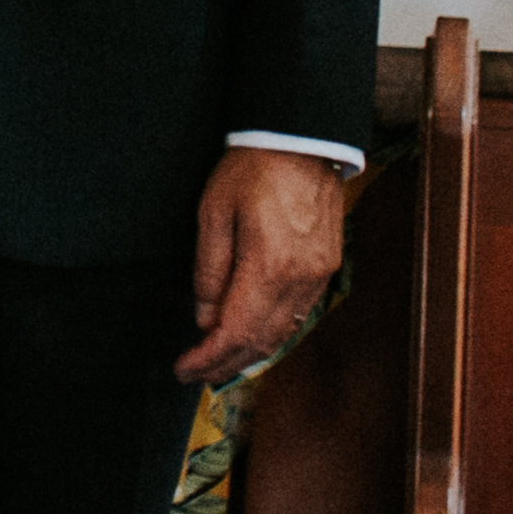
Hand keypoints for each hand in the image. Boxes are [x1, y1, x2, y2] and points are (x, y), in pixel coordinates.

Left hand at [179, 145, 352, 386]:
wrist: (302, 139)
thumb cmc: (252, 169)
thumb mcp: (213, 212)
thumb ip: (209, 270)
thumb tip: (204, 317)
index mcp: (269, 266)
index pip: (235, 332)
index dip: (208, 358)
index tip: (185, 369)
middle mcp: (300, 278)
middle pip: (261, 341)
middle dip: (226, 363)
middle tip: (196, 373)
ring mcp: (319, 274)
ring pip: (283, 331)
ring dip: (250, 352)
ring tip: (219, 360)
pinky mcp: (327, 266)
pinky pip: (298, 313)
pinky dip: (272, 331)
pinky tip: (252, 333)